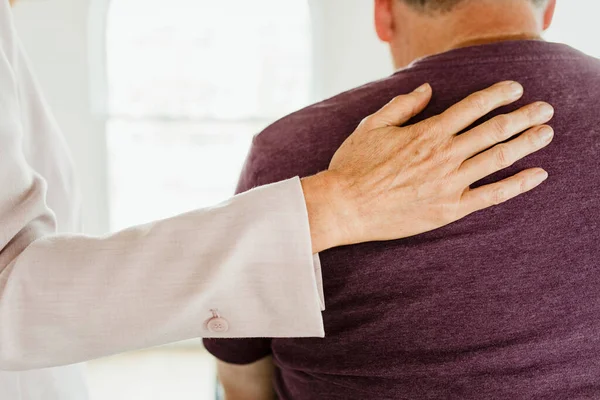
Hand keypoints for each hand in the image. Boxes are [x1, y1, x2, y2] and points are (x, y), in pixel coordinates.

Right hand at [302, 81, 553, 252]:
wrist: (344, 206)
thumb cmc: (353, 165)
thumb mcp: (372, 125)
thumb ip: (402, 105)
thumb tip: (428, 88)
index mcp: (427, 132)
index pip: (473, 107)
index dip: (498, 94)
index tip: (516, 88)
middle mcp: (444, 154)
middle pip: (494, 129)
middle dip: (524, 116)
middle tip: (545, 109)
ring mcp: (449, 182)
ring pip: (498, 158)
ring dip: (526, 143)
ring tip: (546, 133)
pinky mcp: (449, 209)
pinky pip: (491, 195)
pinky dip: (517, 184)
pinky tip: (536, 175)